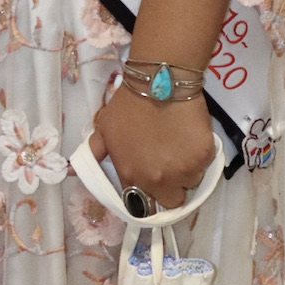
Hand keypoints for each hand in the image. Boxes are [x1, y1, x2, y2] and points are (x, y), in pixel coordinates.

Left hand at [89, 85, 216, 212]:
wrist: (159, 82)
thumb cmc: (129, 105)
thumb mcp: (103, 130)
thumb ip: (94, 153)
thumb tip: (80, 168)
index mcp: (131, 177)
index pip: (142, 202)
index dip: (148, 190)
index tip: (151, 177)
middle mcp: (157, 181)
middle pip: (171, 201)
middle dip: (171, 188)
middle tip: (171, 167)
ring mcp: (183, 171)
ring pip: (190, 183)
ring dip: (187, 172)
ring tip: (181, 149)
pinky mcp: (204, 157)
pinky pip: (205, 165)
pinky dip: (199, 156)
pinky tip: (191, 138)